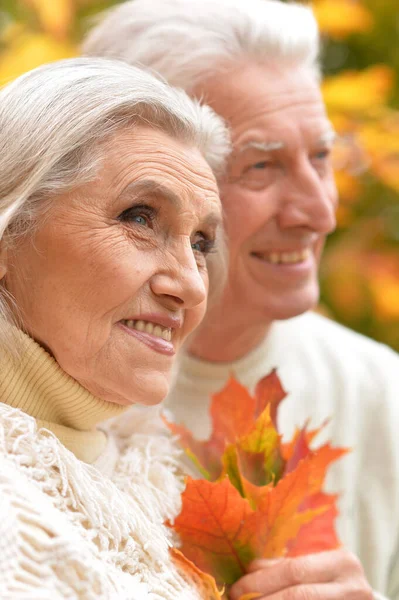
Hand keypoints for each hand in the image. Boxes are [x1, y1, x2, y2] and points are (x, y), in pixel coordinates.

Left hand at [229, 550, 373, 599]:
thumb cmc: (333, 583)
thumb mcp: (316, 568)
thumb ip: (285, 566)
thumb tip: (249, 569)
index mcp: (342, 562)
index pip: (293, 569)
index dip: (261, 580)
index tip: (236, 589)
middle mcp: (354, 586)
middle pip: (298, 595)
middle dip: (263, 599)